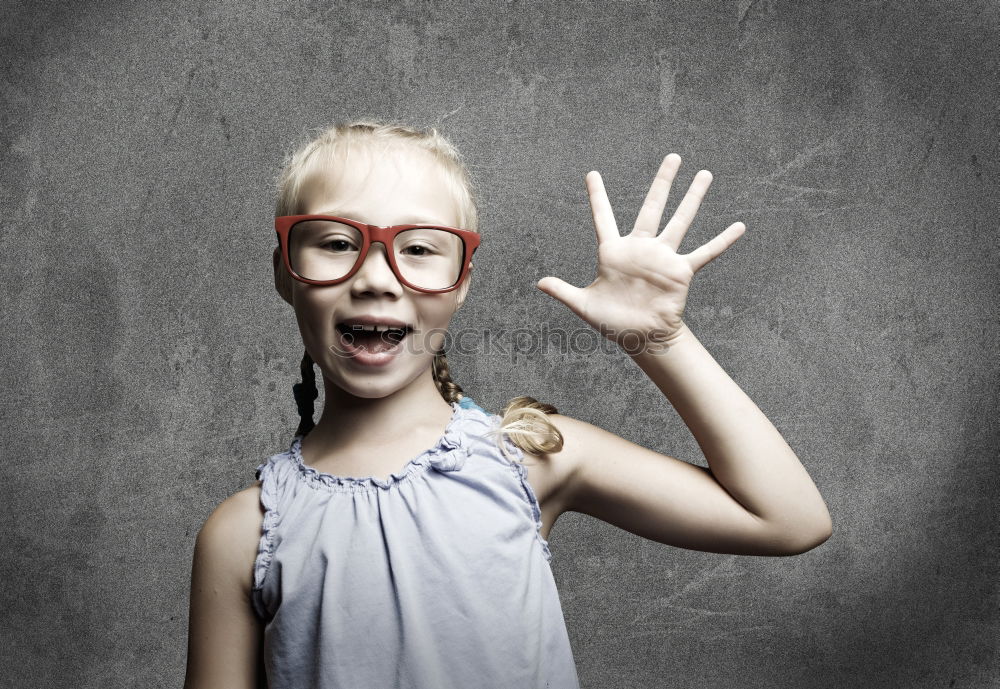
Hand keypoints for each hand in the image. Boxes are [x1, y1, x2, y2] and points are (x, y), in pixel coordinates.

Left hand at [536, 154, 745, 351]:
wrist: (640, 338)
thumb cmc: (612, 322)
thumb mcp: (584, 306)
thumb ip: (563, 291)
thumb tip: (539, 283)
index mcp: (614, 252)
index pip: (603, 218)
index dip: (597, 196)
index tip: (592, 173)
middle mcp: (640, 248)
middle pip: (652, 207)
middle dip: (663, 182)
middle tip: (673, 156)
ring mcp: (662, 257)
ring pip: (680, 221)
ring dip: (693, 198)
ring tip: (705, 174)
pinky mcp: (681, 271)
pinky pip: (705, 253)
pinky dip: (722, 241)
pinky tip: (739, 226)